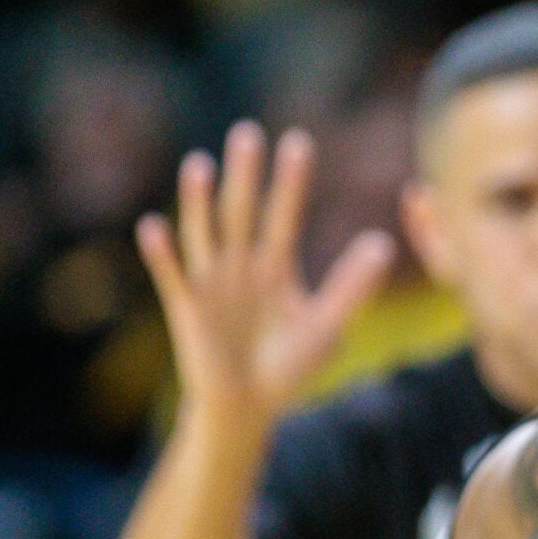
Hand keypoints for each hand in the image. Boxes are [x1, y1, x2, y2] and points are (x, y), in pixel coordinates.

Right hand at [135, 121, 393, 428]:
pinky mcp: (186, 308)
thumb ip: (351, 285)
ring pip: (204, 233)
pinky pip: (171, 277)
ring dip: (199, 201)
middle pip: (242, 211)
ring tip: (199, 164)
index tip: (299, 141)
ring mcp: (211, 283)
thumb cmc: (289, 365)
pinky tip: (152, 225)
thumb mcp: (326, 325)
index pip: (285, 214)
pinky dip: (162, 254)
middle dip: (245, 175)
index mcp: (275, 265)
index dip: (291, 181)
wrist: (247, 406)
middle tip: (249, 131)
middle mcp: (240, 265)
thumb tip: (384, 244)